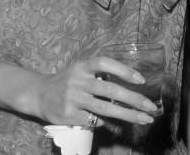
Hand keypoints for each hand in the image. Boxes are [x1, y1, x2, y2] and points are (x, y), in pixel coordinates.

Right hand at [32, 57, 158, 126]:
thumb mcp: (79, 71)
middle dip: (133, 99)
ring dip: (128, 115)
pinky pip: (96, 121)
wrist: (39, 94)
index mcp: (81, 66)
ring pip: (106, 109)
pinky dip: (109, 124)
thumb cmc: (66, 82)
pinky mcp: (71, 114)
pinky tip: (117, 126)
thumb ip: (98, 75)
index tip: (140, 79)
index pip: (103, 63)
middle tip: (150, 107)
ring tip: (145, 119)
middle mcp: (77, 80)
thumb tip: (130, 84)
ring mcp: (73, 98)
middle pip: (110, 89)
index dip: (122, 70)